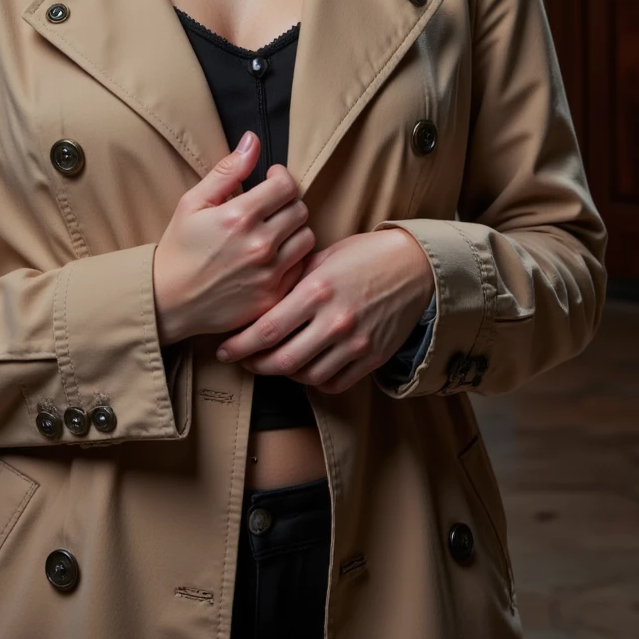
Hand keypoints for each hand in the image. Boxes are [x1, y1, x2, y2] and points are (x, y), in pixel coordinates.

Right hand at [152, 133, 315, 345]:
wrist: (169, 301)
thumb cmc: (180, 247)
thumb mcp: (193, 202)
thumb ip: (227, 170)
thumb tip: (252, 140)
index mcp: (239, 216)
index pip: (286, 185)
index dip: (280, 178)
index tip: (270, 181)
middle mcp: (259, 245)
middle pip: (300, 210)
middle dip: (287, 203)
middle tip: (270, 207)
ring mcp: (269, 274)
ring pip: (306, 238)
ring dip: (294, 231)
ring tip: (274, 232)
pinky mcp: (274, 297)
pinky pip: (301, 268)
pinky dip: (292, 259)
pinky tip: (273, 258)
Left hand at [214, 228, 435, 393]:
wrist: (414, 267)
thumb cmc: (363, 256)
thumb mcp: (322, 257)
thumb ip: (291, 281)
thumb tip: (257, 298)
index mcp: (317, 290)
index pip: (268, 329)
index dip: (240, 345)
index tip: (224, 349)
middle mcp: (335, 320)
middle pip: (282, 360)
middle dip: (255, 364)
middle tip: (242, 360)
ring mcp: (356, 343)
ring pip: (306, 375)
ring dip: (283, 374)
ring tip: (271, 362)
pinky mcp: (372, 358)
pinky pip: (334, 382)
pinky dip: (313, 380)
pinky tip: (304, 369)